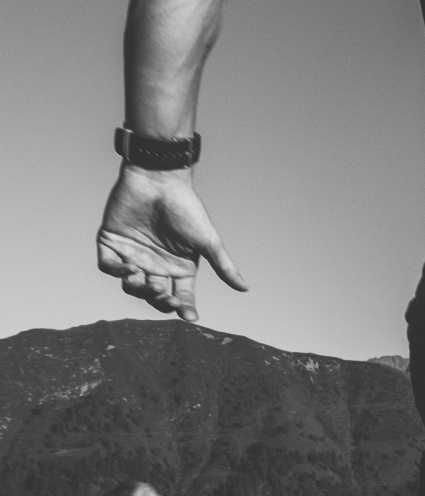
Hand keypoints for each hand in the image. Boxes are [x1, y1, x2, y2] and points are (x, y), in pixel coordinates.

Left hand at [97, 167, 246, 322]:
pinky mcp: (111, 243)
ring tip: (146, 281)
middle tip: (164, 295)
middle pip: (154, 295)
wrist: (158, 178)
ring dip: (137, 289)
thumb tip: (245, 289)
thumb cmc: (186, 207)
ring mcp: (133, 255)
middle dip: (159, 300)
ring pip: (131, 285)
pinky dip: (117, 271)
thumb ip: (223, 266)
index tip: (189, 316)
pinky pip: (108, 266)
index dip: (184, 308)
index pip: (181, 296)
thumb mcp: (207, 240)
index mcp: (179, 267)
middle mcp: (156, 264)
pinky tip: (129, 268)